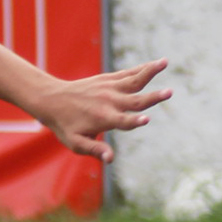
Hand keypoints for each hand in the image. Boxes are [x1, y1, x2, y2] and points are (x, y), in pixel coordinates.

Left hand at [34, 58, 172, 162]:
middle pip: (135, 100)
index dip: (134, 121)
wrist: (51, 99)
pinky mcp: (108, 79)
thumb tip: (110, 160)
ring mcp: (109, 88)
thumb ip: (95, 150)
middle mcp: (109, 101)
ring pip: (134, 79)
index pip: (122, 121)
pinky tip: (156, 64)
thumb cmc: (65, 126)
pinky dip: (142, 69)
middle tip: (169, 92)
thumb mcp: (76, 142)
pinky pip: (128, 73)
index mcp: (103, 118)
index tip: (146, 119)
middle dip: (153, 98)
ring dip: (151, 71)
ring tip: (165, 62)